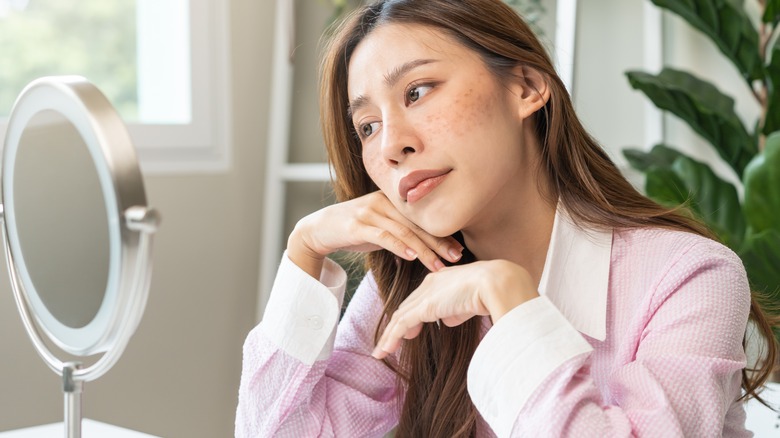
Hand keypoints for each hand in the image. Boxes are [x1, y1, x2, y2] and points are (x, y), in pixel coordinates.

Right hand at [288, 191, 463, 277]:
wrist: (319, 228)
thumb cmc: (354, 229)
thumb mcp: (380, 228)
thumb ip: (401, 233)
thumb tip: (426, 249)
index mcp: (391, 200)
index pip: (422, 218)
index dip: (441, 233)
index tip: (458, 249)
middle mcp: (382, 202)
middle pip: (416, 224)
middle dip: (438, 242)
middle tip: (456, 257)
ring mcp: (369, 212)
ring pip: (403, 231)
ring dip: (423, 250)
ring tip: (438, 265)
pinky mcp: (356, 225)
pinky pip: (383, 236)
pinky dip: (399, 246)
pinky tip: (412, 257)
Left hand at [372, 260, 538, 358]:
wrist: (497, 283)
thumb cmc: (492, 291)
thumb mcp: (470, 301)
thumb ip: (457, 309)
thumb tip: (447, 320)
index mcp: (442, 279)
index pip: (420, 299)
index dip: (412, 315)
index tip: (409, 331)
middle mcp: (430, 283)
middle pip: (407, 307)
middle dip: (396, 326)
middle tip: (388, 343)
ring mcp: (426, 295)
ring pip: (400, 317)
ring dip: (390, 336)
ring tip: (381, 352)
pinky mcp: (424, 307)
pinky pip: (402, 324)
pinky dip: (391, 338)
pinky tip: (385, 351)